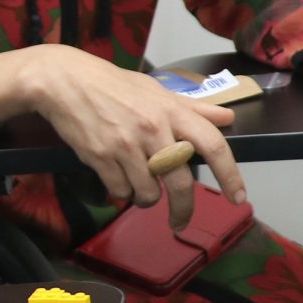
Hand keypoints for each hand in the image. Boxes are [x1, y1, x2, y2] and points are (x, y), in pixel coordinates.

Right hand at [20, 48, 246, 229]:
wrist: (64, 81)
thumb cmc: (112, 85)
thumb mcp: (156, 91)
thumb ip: (193, 108)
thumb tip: (226, 117)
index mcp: (171, 111)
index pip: (212, 145)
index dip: (230, 174)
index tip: (238, 197)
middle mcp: (152, 129)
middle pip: (180, 183)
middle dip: (183, 210)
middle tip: (180, 221)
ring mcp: (125, 144)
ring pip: (147, 192)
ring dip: (144, 197)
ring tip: (137, 185)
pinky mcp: (99, 156)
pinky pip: (120, 191)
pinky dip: (121, 191)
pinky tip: (116, 178)